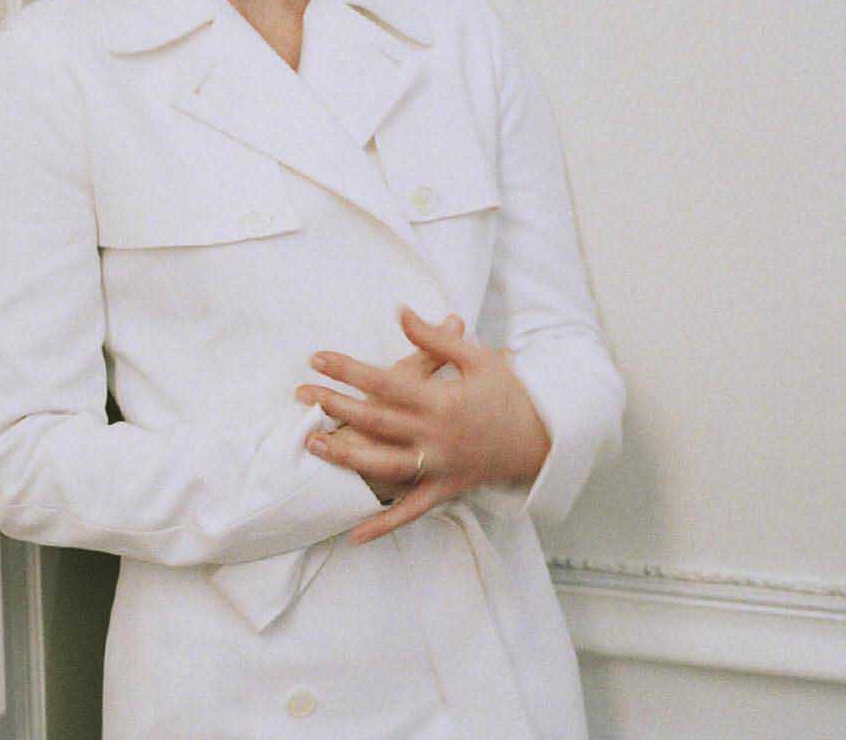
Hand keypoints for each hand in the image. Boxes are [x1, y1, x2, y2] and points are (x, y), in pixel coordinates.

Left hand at [296, 306, 552, 545]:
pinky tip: (354, 534)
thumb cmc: (510, 394)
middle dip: (335, 406)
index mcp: (442, 400)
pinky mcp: (444, 489)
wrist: (544, 440)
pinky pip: (409, 510)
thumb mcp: (477, 359)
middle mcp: (436, 435)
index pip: (385, 381)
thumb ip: (434, 339)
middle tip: (302, 394)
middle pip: (376, 419)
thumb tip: (399, 312)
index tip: (317, 358)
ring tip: (312, 445)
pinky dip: (383, 523)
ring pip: (384, 464)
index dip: (348, 369)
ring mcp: (439, 466)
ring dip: (346, 456)